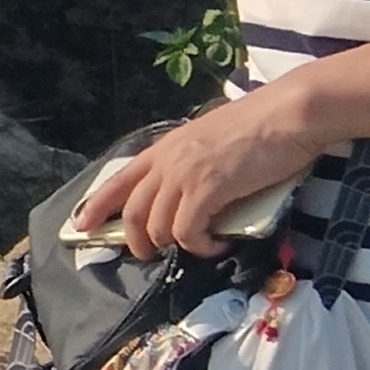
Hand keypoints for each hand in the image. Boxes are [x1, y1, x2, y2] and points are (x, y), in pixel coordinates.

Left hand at [81, 78, 330, 257]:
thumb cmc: (261, 125)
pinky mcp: (207, 189)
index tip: (80, 225)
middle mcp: (167, 161)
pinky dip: (199, 247)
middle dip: (135, 240)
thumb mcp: (211, 139)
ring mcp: (185, 174)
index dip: (96, 205)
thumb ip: (193, 162)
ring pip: (157, 225)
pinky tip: (218, 246)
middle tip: (149, 255)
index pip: (118, 179)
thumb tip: (192, 190)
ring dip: (174, 245)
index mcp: (165, 147)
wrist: (289, 114)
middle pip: (132, 210)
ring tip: (198, 247)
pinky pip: (187, 232)